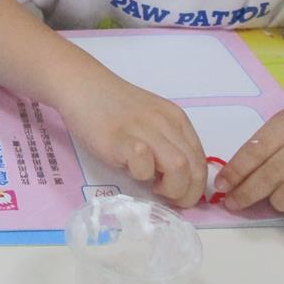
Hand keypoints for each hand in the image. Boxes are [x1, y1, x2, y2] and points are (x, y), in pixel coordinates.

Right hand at [56, 73, 206, 207]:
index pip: (201, 161)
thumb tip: (175, 178)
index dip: (195, 185)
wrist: (83, 86)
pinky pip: (144, 163)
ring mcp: (143, 130)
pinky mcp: (119, 139)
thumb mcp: (150, 119)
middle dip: (187, 194)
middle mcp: (165, 122)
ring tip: (152, 186)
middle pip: (195, 168)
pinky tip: (131, 171)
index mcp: (176, 119)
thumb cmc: (113, 106)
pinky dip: (142, 175)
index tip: (179, 192)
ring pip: (179, 168)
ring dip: (170, 188)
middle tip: (167, 197)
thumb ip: (166, 142)